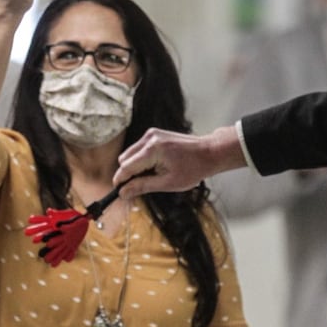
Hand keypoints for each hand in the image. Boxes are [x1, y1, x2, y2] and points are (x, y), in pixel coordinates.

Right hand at [114, 125, 245, 197]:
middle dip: (127, 174)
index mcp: (152, 150)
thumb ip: (142, 187)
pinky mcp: (154, 133)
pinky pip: (138, 149)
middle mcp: (149, 138)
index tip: (118, 193)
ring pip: (129, 154)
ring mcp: (151, 134)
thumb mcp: (167, 183)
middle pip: (124, 159)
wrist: (209, 152)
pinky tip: (155, 166)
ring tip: (152, 175)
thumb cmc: (192, 169)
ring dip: (134, 167)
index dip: (120, 181)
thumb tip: (123, 193)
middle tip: (139, 186)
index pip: (126, 167)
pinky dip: (141, 159)